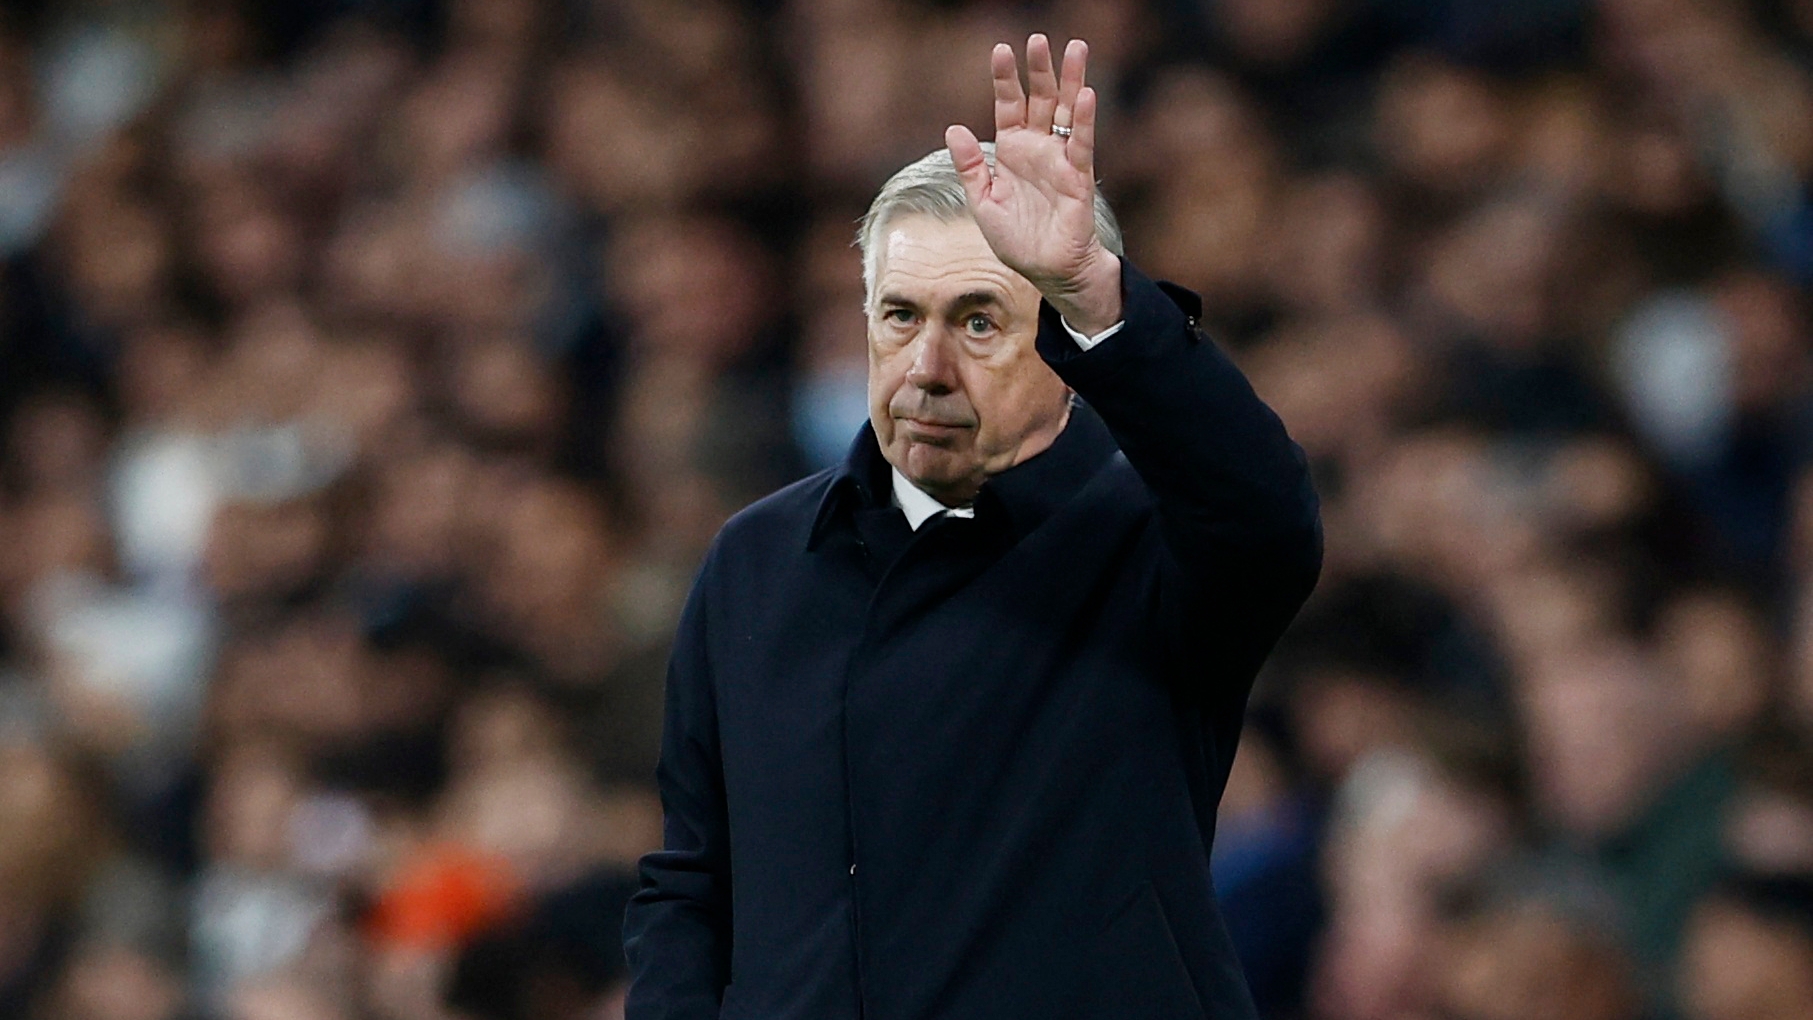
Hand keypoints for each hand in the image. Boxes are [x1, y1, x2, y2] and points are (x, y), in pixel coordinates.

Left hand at [946, 35, 1121, 335]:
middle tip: (1038, 38)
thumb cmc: (1017, 240)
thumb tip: (953, 128)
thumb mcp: (983, 203)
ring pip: (1066, 112)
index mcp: (1012, 151)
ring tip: (1075, 48)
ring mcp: (1060, 160)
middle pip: (1040, 99)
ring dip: (1071, 81)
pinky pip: (1081, 144)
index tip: (1001, 49)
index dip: (1005, 79)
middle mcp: (1038, 149)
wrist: (1047, 271)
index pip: (1009, 105)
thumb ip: (971, 167)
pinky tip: (1086, 95)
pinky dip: (1084, 120)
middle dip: (1039, 69)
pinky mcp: (1078, 177)